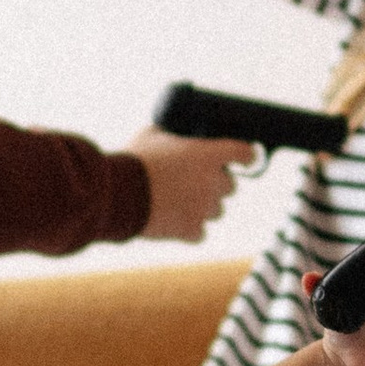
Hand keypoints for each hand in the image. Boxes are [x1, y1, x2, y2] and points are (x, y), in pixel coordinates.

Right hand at [126, 127, 245, 240]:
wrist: (117, 193)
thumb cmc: (134, 160)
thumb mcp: (151, 135)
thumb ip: (169, 134)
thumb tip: (169, 133)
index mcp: (209, 154)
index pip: (246, 154)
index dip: (247, 157)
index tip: (245, 160)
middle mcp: (214, 182)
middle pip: (231, 187)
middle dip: (216, 184)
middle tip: (194, 181)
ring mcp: (205, 209)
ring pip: (216, 210)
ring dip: (203, 206)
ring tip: (177, 201)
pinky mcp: (192, 230)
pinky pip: (200, 232)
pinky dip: (189, 228)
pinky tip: (173, 220)